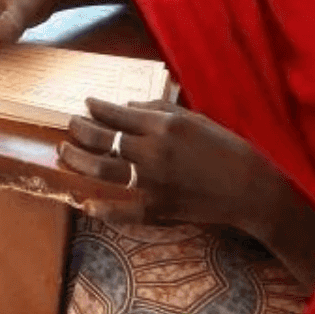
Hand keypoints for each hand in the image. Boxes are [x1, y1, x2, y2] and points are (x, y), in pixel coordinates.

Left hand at [61, 99, 277, 227]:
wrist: (250, 189)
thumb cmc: (226, 148)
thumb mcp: (194, 119)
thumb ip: (158, 109)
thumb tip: (126, 106)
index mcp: (164, 126)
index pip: (116, 113)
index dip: (96, 107)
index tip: (86, 103)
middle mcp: (152, 152)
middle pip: (102, 139)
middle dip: (80, 129)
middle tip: (70, 125)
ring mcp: (152, 182)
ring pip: (101, 169)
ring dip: (77, 160)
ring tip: (64, 152)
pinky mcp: (158, 209)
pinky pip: (121, 210)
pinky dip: (101, 208)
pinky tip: (86, 203)